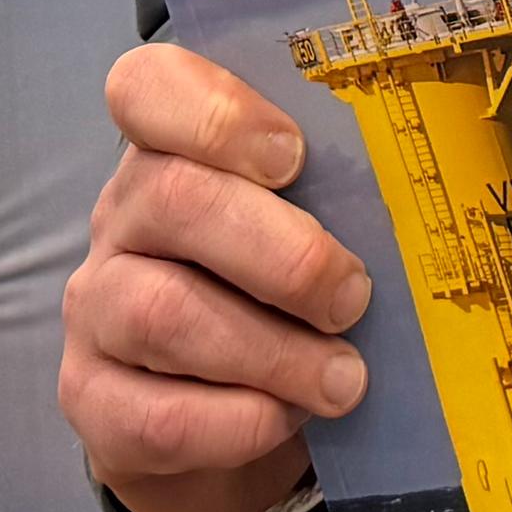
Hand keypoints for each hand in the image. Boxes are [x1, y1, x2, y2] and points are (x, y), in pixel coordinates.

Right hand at [59, 43, 375, 511]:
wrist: (212, 420)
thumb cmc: (272, 298)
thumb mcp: (298, 230)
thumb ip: (332, 201)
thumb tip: (414, 213)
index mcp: (166, 153)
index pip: (146, 88)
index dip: (217, 111)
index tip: (294, 155)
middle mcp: (119, 222)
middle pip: (174, 201)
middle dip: (283, 254)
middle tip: (354, 297)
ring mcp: (96, 314)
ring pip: (162, 315)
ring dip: (271, 351)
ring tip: (345, 380)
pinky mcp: (96, 406)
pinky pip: (157, 418)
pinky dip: (237, 423)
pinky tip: (285, 419)